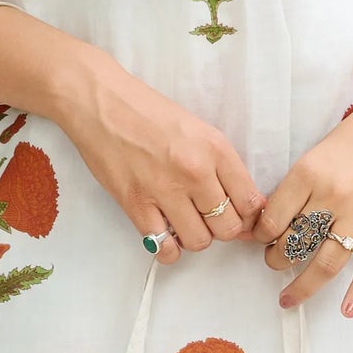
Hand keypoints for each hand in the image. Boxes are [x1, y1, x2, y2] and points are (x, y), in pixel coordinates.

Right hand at [54, 50, 261, 262]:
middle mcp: (195, 171)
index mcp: (215, 148)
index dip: (250, 217)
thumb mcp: (197, 129)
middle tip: (209, 218)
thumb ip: (221, 165)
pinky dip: (168, 249)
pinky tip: (165, 234)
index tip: (241, 217)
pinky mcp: (136, 205)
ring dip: (195, 237)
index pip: (251, 201)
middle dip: (223, 229)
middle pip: (229, 227)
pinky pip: (164, 248)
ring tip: (185, 223)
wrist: (101, 103)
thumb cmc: (147, 112)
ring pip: (200, 241)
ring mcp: (165, 190)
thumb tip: (243, 202)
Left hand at [257, 96, 352, 314]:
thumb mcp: (316, 152)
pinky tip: (347, 310)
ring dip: (304, 284)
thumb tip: (269, 223)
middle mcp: (333, 196)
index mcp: (308, 174)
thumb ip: (296, 187)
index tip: (257, 243)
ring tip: (289, 295)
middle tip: (273, 263)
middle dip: (277, 260)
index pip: (272, 219)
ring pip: (325, 262)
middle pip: (294, 243)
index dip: (260, 237)